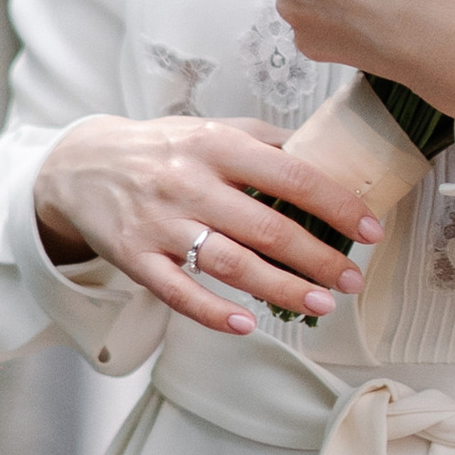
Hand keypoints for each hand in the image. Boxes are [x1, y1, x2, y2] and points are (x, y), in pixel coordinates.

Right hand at [33, 111, 379, 336]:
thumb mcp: (213, 129)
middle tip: (352, 280)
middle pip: (265, 228)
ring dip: (281, 289)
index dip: (336, 205)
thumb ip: (268, 142)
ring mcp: (160, 223)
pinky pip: (178, 293)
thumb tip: (332, 155)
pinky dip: (214, 313)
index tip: (370, 230)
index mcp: (216, 145)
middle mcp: (189, 183)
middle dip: (317, 258)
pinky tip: (249, 325)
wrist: (83, 165)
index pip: (291, 175)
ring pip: (229, 264)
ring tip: (322, 304)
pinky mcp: (135, 257)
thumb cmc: (162, 149)